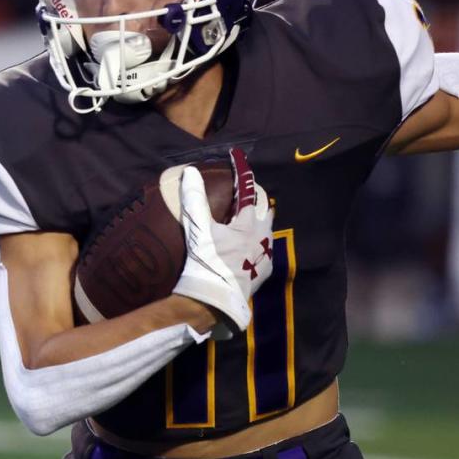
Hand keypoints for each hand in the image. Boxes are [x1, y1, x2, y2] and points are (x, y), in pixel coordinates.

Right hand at [173, 149, 274, 335]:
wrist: (216, 302)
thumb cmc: (208, 262)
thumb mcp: (199, 230)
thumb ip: (195, 200)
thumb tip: (191, 172)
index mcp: (249, 223)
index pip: (248, 191)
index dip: (242, 172)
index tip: (238, 156)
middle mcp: (263, 236)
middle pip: (265, 209)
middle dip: (256, 198)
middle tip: (244, 191)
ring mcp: (266, 255)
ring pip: (267, 230)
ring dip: (259, 221)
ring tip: (247, 218)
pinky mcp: (264, 272)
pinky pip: (265, 250)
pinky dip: (257, 242)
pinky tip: (248, 246)